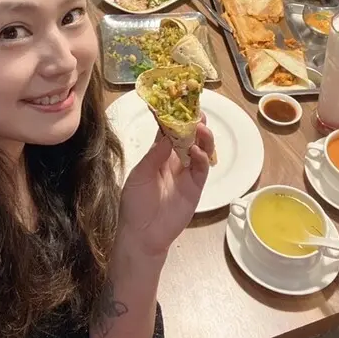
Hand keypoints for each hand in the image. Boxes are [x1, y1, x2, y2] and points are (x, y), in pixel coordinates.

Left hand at [118, 119, 213, 257]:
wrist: (142, 234)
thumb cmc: (135, 203)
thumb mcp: (140, 175)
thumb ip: (155, 155)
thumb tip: (167, 135)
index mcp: (158, 155)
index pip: (168, 132)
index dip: (174, 118)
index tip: (179, 103)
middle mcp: (174, 161)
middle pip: (188, 137)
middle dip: (193, 124)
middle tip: (198, 111)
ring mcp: (187, 174)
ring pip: (200, 150)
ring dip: (202, 137)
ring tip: (201, 127)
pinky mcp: (195, 187)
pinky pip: (202, 169)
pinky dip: (202, 158)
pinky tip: (198, 151)